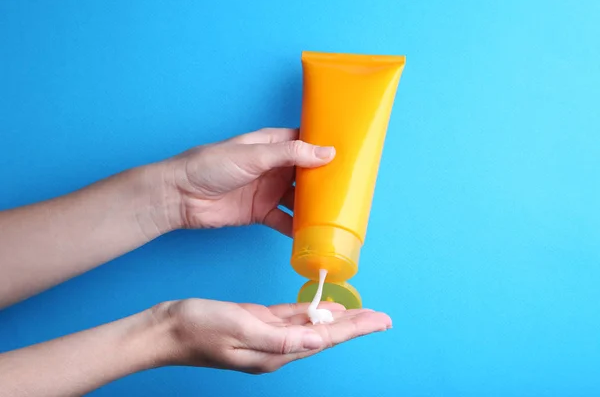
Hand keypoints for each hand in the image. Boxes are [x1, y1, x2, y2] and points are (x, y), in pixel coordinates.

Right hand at [155, 299, 391, 373]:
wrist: (168, 329)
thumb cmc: (198, 328)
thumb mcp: (240, 328)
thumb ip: (281, 336)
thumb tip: (319, 340)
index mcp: (276, 353)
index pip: (325, 340)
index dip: (356, 329)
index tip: (381, 321)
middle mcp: (277, 348)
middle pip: (325, 335)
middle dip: (355, 326)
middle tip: (383, 318)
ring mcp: (268, 336)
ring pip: (312, 326)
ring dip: (338, 319)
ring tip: (362, 314)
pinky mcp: (258, 322)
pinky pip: (292, 317)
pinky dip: (311, 311)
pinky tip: (324, 307)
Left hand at [162, 128, 334, 235]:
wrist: (180, 196)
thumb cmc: (210, 165)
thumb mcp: (253, 155)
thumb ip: (290, 155)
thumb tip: (327, 152)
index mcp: (272, 145)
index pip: (305, 143)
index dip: (326, 147)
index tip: (350, 154)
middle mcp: (273, 167)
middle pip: (307, 174)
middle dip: (326, 181)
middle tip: (351, 189)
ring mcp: (268, 191)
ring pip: (299, 199)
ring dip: (315, 207)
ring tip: (337, 214)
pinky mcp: (260, 213)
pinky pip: (284, 221)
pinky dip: (297, 228)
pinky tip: (312, 235)